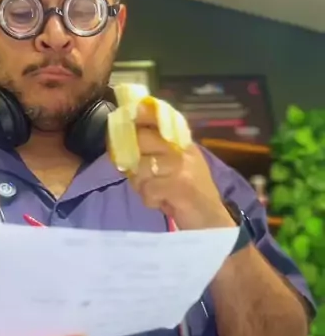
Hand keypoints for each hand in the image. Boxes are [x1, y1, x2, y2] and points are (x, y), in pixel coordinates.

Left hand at [127, 103, 234, 230]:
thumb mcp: (176, 167)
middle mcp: (182, 149)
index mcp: (182, 142)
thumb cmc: (190, 195)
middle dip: (131, 157)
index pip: (158, 117)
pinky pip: (148, 189)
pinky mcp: (179, 186)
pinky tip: (161, 203)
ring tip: (154, 193)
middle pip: (142, 139)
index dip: (139, 114)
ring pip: (141, 167)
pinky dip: (150, 200)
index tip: (127, 115)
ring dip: (141, 185)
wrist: (212, 221)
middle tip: (134, 171)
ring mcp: (181, 166)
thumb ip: (155, 152)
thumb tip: (123, 140)